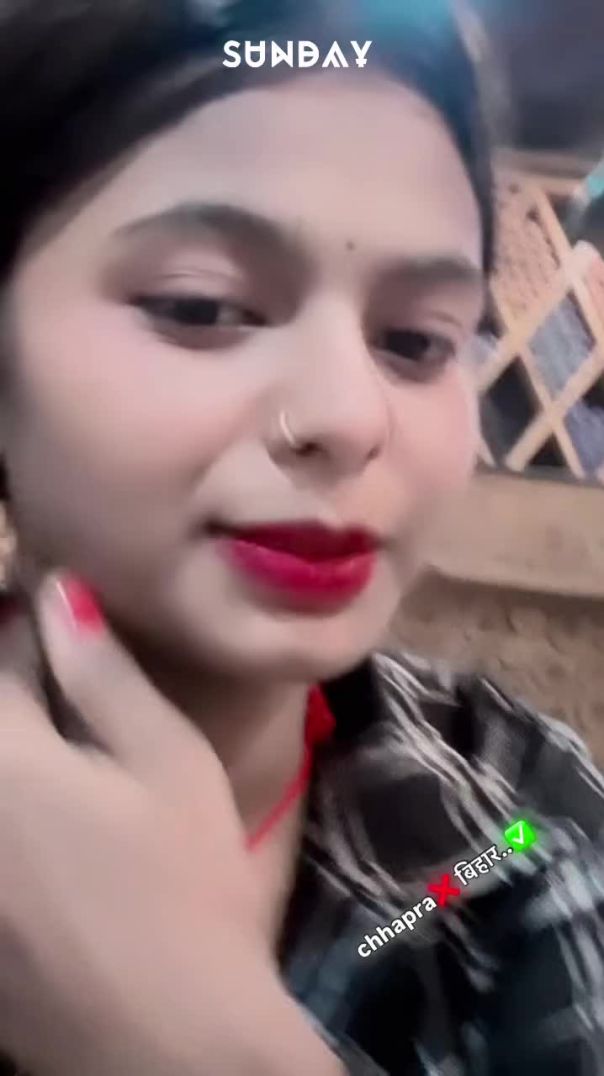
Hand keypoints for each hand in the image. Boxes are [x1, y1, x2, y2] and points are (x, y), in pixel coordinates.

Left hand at [0, 574, 316, 1075]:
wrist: (163, 1038)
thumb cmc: (186, 885)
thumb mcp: (169, 763)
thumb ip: (106, 674)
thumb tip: (61, 594)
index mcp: (6, 752)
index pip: (5, 651)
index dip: (32, 621)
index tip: (56, 607)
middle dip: (12, 673)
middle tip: (50, 661)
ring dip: (12, 731)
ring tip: (52, 741)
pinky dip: (12, 791)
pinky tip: (44, 806)